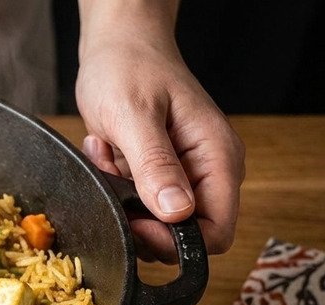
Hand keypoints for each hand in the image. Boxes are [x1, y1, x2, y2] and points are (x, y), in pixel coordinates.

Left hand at [75, 9, 244, 262]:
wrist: (118, 44)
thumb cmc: (129, 68)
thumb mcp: (135, 115)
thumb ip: (155, 165)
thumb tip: (176, 213)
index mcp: (218, 159)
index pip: (217, 233)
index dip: (176, 241)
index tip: (136, 221)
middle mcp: (208, 172)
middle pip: (184, 236)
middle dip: (141, 220)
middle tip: (114, 179)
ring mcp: (184, 175)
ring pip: (156, 224)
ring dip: (122, 202)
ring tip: (109, 156)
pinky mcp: (159, 175)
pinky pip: (138, 205)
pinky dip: (115, 188)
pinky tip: (106, 153)